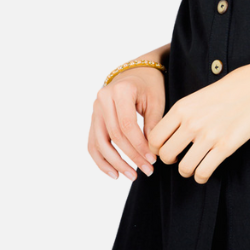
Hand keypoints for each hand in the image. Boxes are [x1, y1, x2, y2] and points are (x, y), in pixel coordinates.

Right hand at [89, 63, 166, 179]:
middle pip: (114, 135)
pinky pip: (93, 142)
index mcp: (120, 91)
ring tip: (131, 176)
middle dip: (131, 156)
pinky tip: (114, 173)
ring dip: (115, 163)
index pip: (127, 125)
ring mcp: (95, 109)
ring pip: (100, 142)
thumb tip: (151, 152)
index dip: (139, 146)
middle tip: (146, 171)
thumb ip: (153, 124)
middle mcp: (103, 99)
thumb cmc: (150, 86)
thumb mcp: (156, 101)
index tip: (152, 160)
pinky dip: (101, 160)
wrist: (137, 73)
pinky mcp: (94, 118)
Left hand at [148, 63, 249, 184]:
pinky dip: (201, 176)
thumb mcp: (199, 95)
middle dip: (171, 160)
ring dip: (187, 171)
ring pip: (184, 168)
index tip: (167, 148)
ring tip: (193, 166)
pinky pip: (203, 172)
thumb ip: (184, 113)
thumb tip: (172, 133)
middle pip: (166, 155)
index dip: (158, 148)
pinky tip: (205, 170)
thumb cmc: (232, 88)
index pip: (155, 137)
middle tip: (180, 158)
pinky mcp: (225, 147)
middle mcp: (191, 122)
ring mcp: (208, 136)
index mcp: (182, 108)